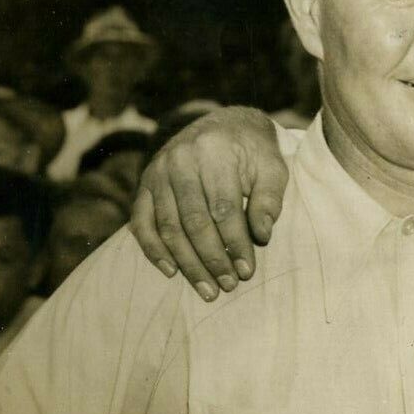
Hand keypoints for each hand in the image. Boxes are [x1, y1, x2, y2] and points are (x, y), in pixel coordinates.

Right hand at [129, 107, 287, 300]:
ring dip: (187, 263)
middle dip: (212, 259)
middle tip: (228, 286)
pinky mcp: (145, 184)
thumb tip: (261, 236)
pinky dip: (153, 250)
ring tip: (207, 289)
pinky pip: (142, 222)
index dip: (236, 243)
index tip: (247, 271)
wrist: (225, 124)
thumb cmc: (253, 151)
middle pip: (194, 221)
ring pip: (169, 227)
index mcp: (214, 152)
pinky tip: (171, 271)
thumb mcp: (272, 167)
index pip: (224, 209)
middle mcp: (180, 160)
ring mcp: (158, 171)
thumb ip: (269, 199)